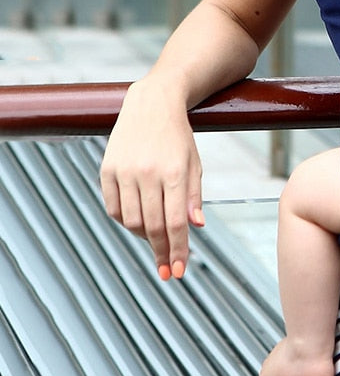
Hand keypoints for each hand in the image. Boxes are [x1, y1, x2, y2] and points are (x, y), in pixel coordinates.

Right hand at [99, 78, 203, 280]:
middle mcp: (148, 173)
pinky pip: (113, 208)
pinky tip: (137, 223)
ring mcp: (124, 171)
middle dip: (162, 252)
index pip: (176, 221)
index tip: (178, 272)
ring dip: (144, 237)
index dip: (177, 250)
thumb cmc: (178, 136)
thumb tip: (196, 227)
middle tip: (167, 271)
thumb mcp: (194, 162)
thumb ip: (193, 195)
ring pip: (130, 221)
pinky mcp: (106, 170)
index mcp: (175, 171)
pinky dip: (125, 221)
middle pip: (153, 226)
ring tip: (157, 242)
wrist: (152, 103)